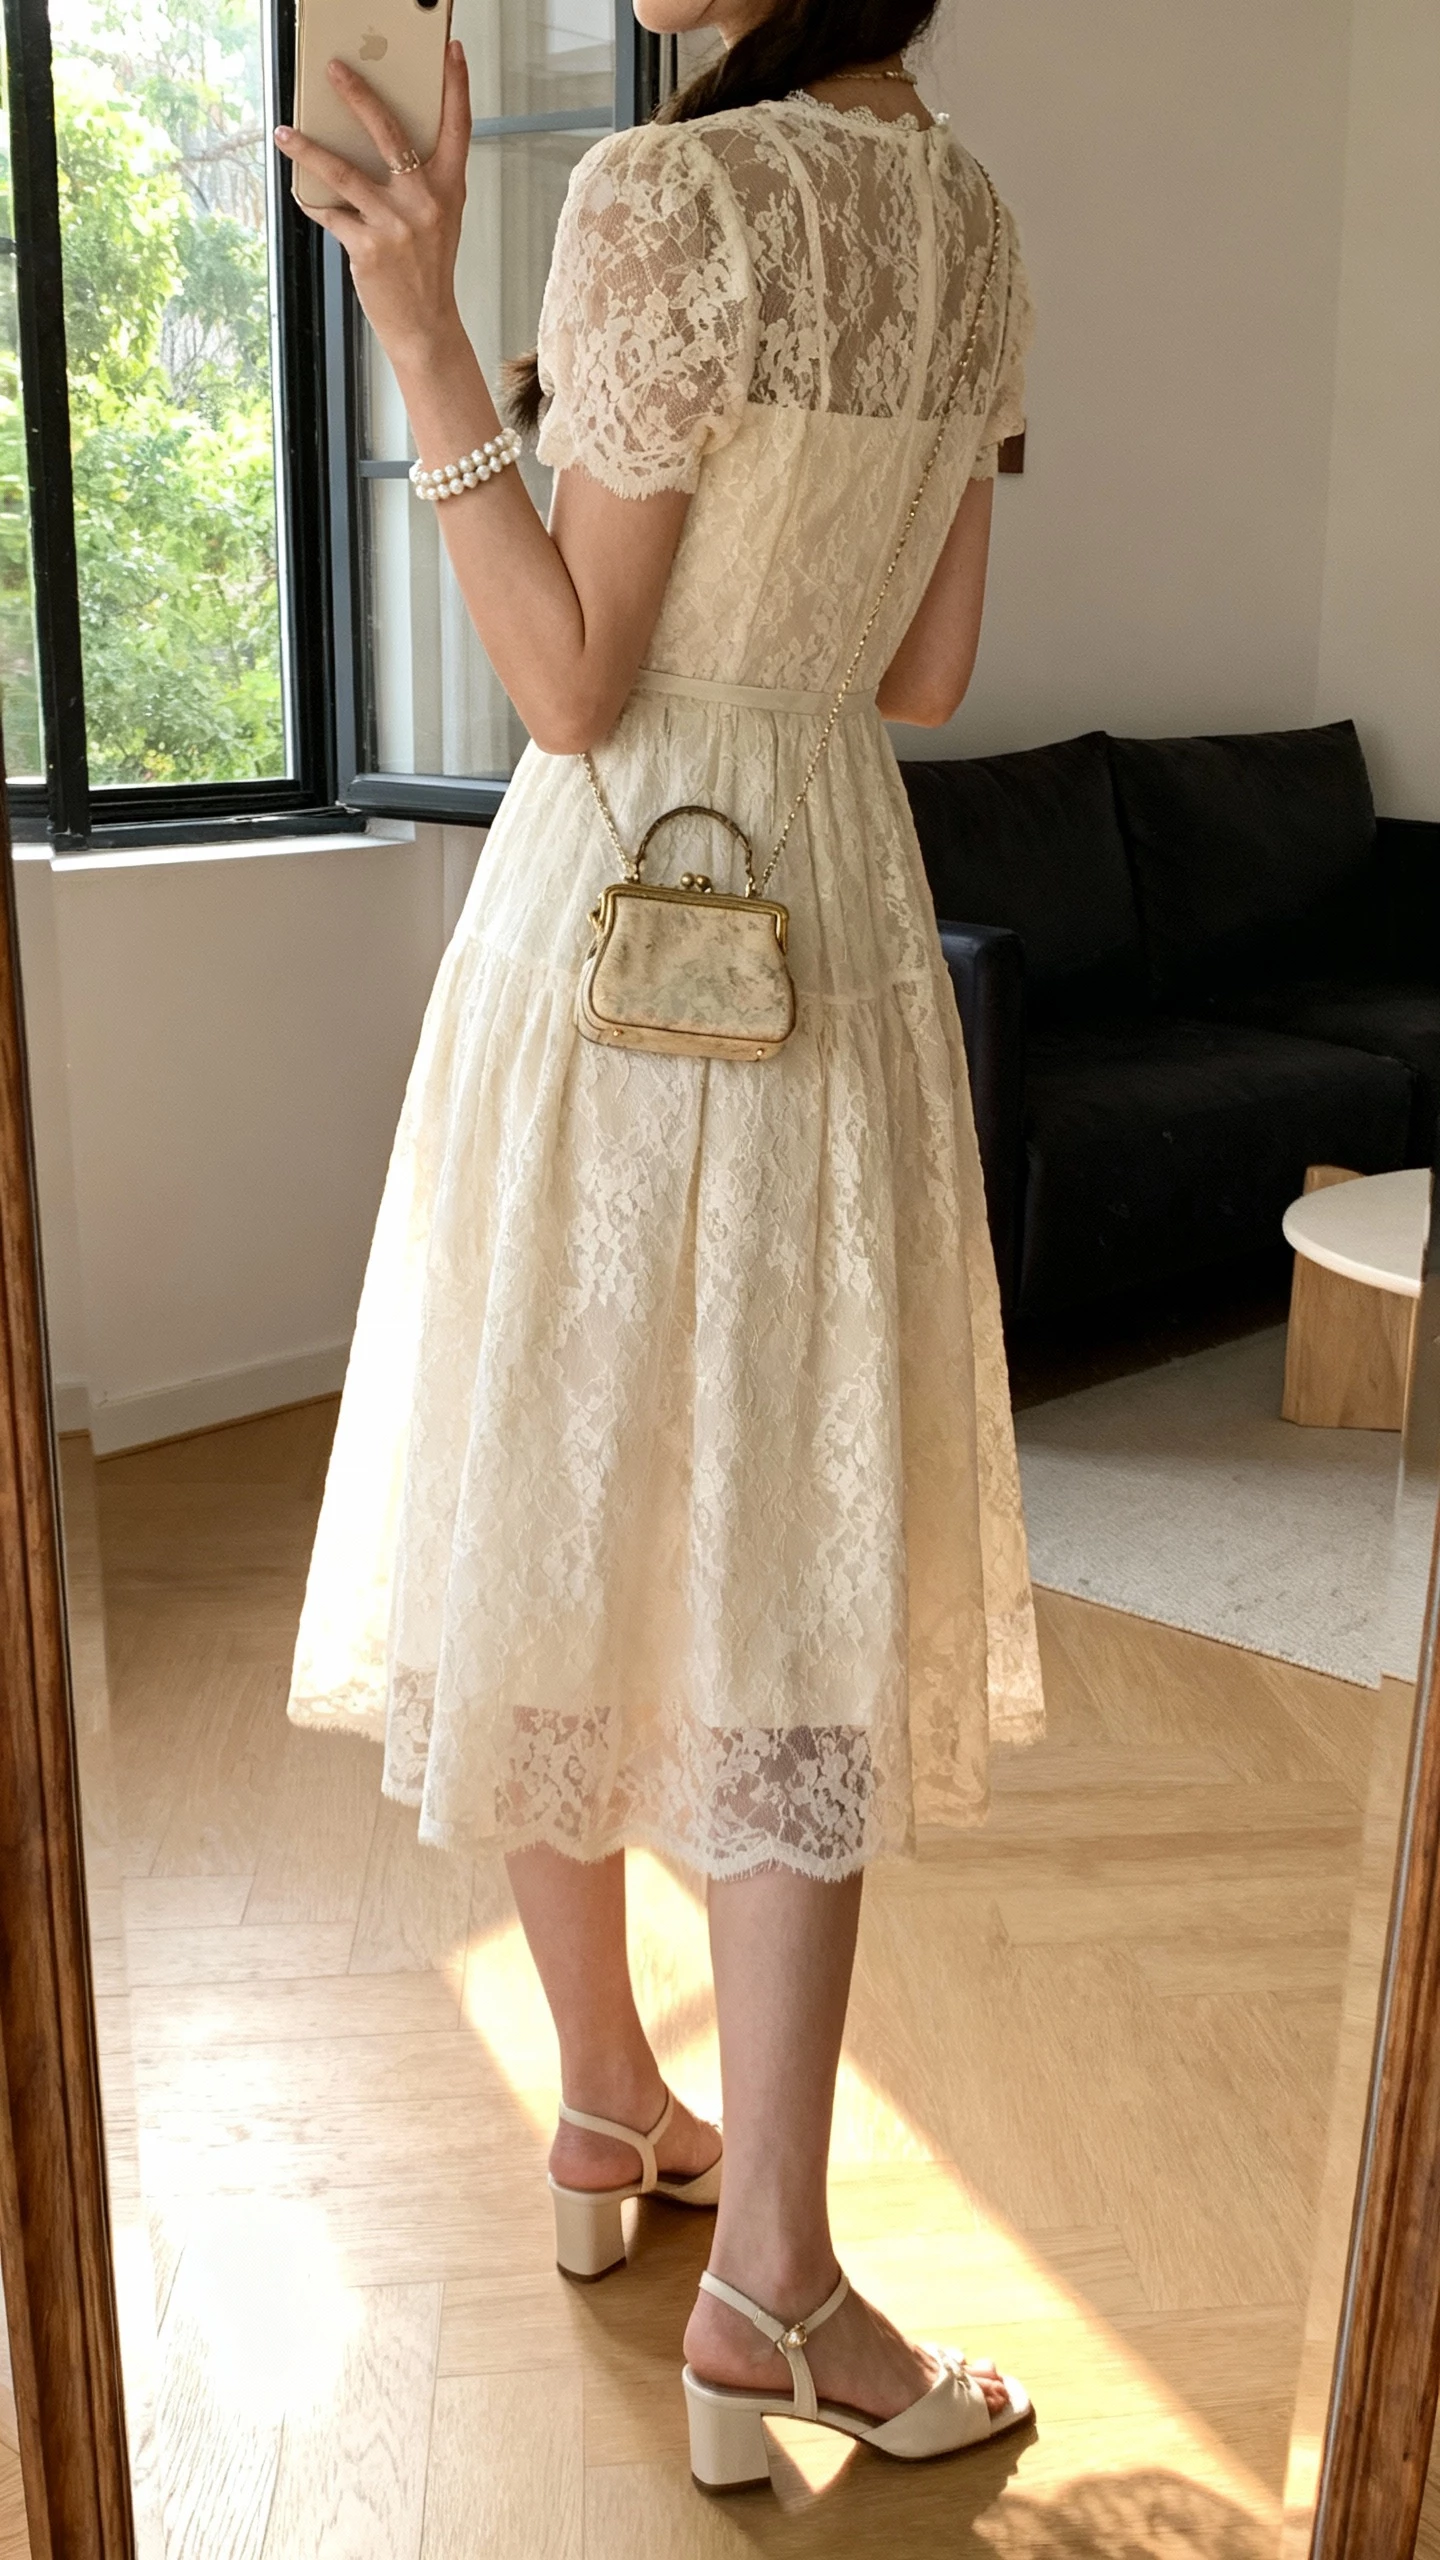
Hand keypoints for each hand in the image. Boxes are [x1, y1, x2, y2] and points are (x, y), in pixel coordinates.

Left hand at [275, 40, 470, 368]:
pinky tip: (300, 192)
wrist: (425, 326)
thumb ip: (417, 182)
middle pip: (388, 132)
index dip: (456, 86)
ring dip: (308, 148)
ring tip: (285, 132)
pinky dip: (313, 202)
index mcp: (448, 188)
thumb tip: (368, 144)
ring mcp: (396, 224)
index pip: (458, 126)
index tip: (450, 51)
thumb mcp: (437, 219)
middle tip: (335, 70)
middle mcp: (424, 201)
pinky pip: (330, 213)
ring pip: (343, 171)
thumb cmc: (428, 270)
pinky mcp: (368, 248)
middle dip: (358, 94)